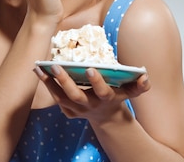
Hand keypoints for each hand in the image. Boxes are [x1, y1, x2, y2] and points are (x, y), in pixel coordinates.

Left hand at [34, 64, 150, 121]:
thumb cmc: (118, 96)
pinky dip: (46, 85)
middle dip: (65, 82)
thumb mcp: (130, 91)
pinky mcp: (68, 110)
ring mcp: (77, 110)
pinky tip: (39, 72)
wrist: (107, 117)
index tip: (89, 68)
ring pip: (60, 98)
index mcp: (106, 99)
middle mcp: (90, 106)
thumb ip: (139, 85)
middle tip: (56, 66)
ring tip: (39, 68)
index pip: (102, 91)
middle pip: (76, 96)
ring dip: (49, 83)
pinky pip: (55, 98)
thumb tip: (145, 76)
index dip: (97, 81)